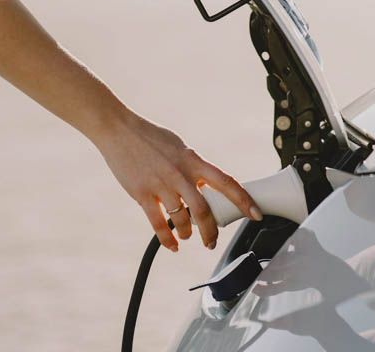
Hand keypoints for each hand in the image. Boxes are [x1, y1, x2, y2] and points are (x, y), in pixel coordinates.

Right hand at [94, 111, 262, 251]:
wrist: (119, 130)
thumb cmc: (149, 137)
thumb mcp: (178, 147)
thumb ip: (192, 166)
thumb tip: (206, 184)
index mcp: (193, 160)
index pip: (225, 182)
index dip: (243, 200)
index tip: (255, 213)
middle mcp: (180, 174)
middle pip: (204, 210)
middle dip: (211, 231)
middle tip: (212, 242)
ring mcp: (161, 185)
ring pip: (182, 219)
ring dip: (187, 232)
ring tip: (187, 236)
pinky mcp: (142, 194)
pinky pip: (158, 224)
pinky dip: (168, 239)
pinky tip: (173, 245)